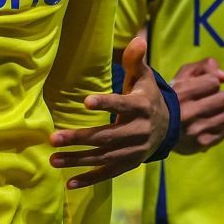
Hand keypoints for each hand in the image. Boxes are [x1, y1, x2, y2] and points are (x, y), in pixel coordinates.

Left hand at [51, 33, 168, 188]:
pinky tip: (69, 183)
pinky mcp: (129, 164)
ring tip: (53, 159)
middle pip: (107, 136)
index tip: (85, 101)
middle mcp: (139, 131)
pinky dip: (90, 179)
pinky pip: (108, 174)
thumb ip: (136, 61)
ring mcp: (134, 150)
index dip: (106, 103)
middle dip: (79, 138)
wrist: (170, 127)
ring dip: (78, 160)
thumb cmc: (148, 97)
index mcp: (142, 107)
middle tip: (53, 137)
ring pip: (104, 158)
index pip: (123, 104)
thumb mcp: (145, 77)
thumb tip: (137, 39)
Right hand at [172, 58, 223, 154]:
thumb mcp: (182, 76)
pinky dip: (219, 128)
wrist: (154, 128)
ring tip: (209, 114)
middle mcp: (189, 112)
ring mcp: (196, 130)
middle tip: (207, 102)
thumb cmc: (171, 98)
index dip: (210, 84)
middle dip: (217, 98)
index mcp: (182, 93)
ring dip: (221, 113)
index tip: (201, 89)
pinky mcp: (202, 143)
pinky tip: (208, 126)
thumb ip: (204, 67)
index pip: (214, 82)